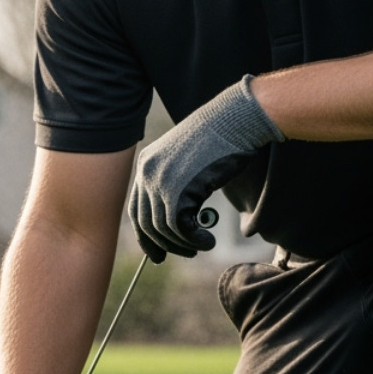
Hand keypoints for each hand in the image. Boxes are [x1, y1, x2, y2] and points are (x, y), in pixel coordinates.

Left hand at [130, 75, 283, 261]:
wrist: (236, 120)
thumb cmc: (220, 139)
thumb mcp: (186, 159)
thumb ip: (174, 183)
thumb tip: (175, 218)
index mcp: (145, 164)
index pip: (136, 210)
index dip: (145, 236)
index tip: (157, 253)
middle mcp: (147, 172)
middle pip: (146, 223)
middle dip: (163, 245)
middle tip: (186, 254)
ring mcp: (160, 181)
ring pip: (163, 228)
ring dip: (183, 244)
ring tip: (201, 246)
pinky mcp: (179, 190)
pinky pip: (179, 227)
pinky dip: (193, 240)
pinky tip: (207, 241)